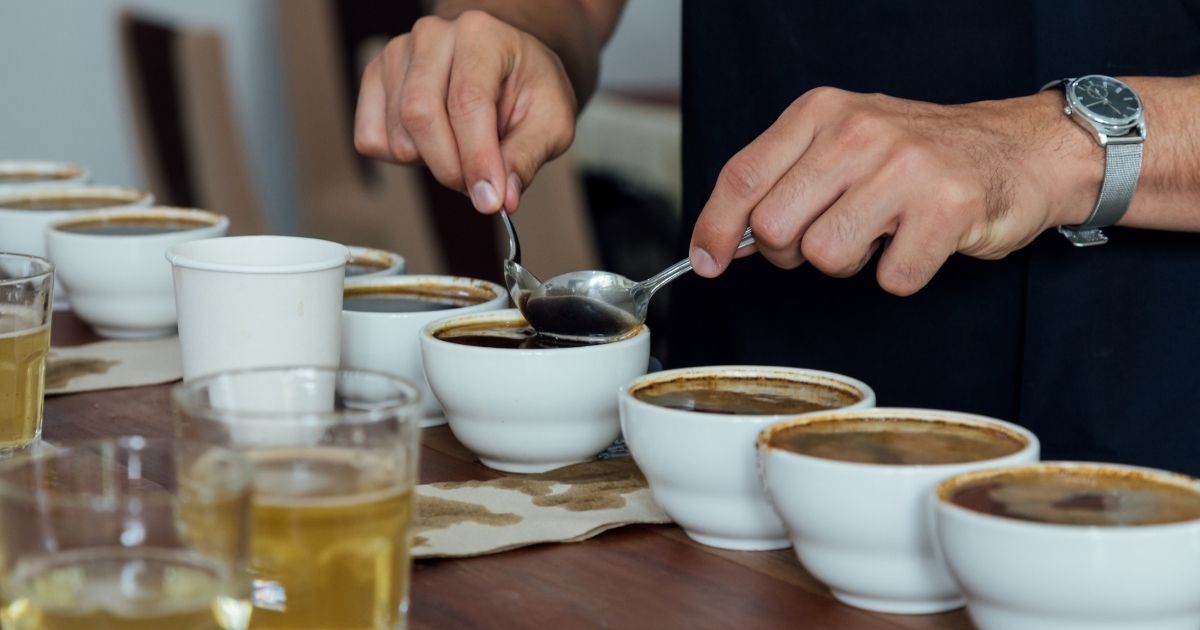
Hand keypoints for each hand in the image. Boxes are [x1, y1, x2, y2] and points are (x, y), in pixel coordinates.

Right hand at [354, 10, 577, 212]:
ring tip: (463, 148)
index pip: (467, 101)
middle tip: (479, 186)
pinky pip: (372, 139)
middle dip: (451, 168)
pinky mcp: (374, 80)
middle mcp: (432, 35)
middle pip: (420, 116)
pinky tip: (433, 141)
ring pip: (397, 136)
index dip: (477, 159)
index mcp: (481, 35)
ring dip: (431, 163)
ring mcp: (396, 54)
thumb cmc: (527, 88)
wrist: (504, 65)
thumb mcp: (551, 121)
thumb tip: (503, 198)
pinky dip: (403, 157)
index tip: (490, 200)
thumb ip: (526, 158)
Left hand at [689, 87, 1099, 294]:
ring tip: (882, 231)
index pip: (743, 176)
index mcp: (822, 112)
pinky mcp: (947, 207)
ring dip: (851, 262)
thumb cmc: (919, 157)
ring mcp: (904, 167)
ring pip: (825, 255)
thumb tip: (724, 240)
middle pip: (775, 226)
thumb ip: (783, 180)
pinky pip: (890, 279)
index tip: (708, 261)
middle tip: (832, 233)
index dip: (715, 228)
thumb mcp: (841, 144)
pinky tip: (919, 242)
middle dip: (793, 250)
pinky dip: (902, 274)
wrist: (1020, 149)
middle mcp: (858, 132)